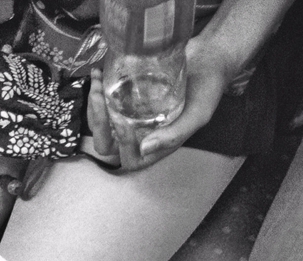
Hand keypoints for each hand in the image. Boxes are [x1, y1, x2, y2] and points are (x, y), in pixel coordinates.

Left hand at [88, 36, 231, 170]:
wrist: (208, 59)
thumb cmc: (207, 90)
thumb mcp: (197, 115)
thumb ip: (174, 135)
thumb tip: (144, 150)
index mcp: (155, 147)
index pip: (129, 159)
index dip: (121, 144)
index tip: (123, 120)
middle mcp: (138, 137)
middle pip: (107, 145)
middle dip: (98, 123)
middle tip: (98, 95)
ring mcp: (129, 119)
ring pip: (100, 125)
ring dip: (93, 106)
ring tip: (97, 81)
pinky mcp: (124, 101)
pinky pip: (102, 105)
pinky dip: (97, 92)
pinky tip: (98, 74)